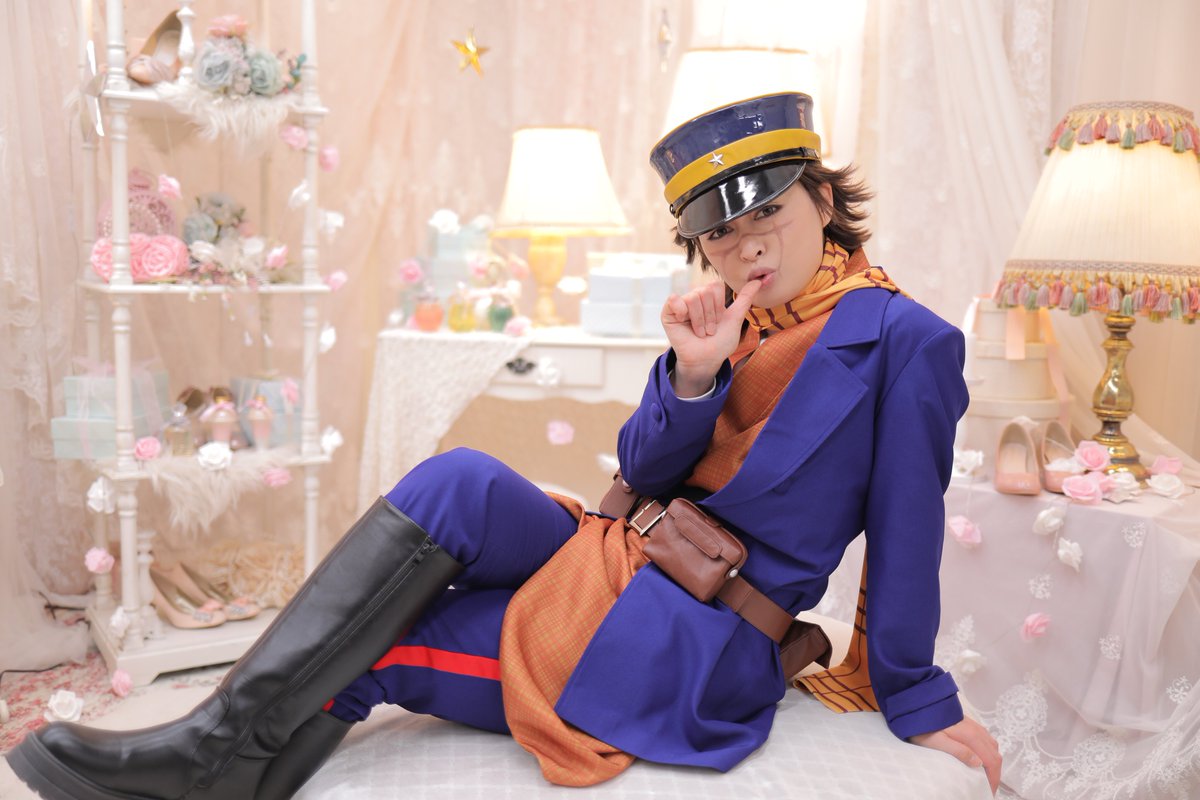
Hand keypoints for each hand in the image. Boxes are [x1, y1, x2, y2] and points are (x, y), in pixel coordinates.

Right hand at [660, 279, 760, 395]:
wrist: (707, 360)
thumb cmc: (720, 342)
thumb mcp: (735, 319)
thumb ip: (745, 299)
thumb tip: (758, 280)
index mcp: (710, 298)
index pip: (715, 286)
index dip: (719, 306)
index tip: (719, 321)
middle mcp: (696, 298)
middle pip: (705, 291)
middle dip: (710, 315)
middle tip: (709, 330)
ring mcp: (681, 304)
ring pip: (693, 298)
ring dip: (700, 321)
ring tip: (700, 332)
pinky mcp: (668, 313)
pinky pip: (674, 300)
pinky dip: (681, 311)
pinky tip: (684, 322)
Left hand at [910, 717, 1001, 794]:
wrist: (919, 706)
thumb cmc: (925, 726)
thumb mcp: (937, 741)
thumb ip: (959, 751)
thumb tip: (979, 763)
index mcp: (971, 736)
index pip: (991, 761)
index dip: (993, 778)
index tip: (989, 790)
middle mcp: (977, 730)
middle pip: (995, 754)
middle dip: (995, 773)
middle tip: (988, 786)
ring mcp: (974, 725)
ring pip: (992, 746)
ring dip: (993, 762)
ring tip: (985, 775)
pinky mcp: (969, 723)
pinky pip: (986, 739)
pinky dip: (989, 752)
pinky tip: (981, 757)